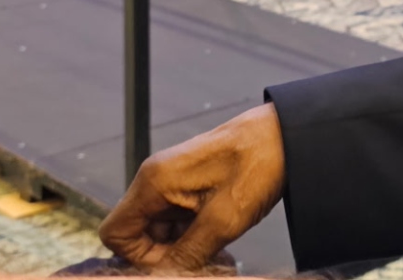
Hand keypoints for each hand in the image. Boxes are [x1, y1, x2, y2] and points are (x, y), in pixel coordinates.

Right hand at [101, 103, 285, 272]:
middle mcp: (156, 180)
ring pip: (160, 231)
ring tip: (217, 257)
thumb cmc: (256, 165)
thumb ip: (188, 254)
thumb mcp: (222, 221)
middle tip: (200, 265)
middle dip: (164, 257)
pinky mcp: (190, 186)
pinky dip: (193, 238)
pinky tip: (219, 246)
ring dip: (182, 250)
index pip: (115, 233)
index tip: (171, 265)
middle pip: (138, 234)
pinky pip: (178, 221)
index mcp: (154, 182)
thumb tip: (165, 277)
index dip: (137, 258)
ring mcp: (173, 183)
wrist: (287, 136)